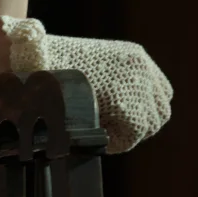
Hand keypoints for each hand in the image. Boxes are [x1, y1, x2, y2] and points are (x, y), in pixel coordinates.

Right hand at [2, 16, 172, 154]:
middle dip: (141, 123)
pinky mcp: (132, 108)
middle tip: (115, 129)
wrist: (36, 60)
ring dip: (129, 132)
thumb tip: (118, 110)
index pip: (160, 90)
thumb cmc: (53, 62)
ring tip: (104, 133)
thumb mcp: (91, 67)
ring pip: (150, 123)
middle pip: (160, 108)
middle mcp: (143, 70)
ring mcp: (140, 88)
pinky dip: (119, 140)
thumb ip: (110, 83)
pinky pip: (133, 134)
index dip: (145, 107)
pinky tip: (101, 138)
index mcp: (135, 56)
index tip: (124, 117)